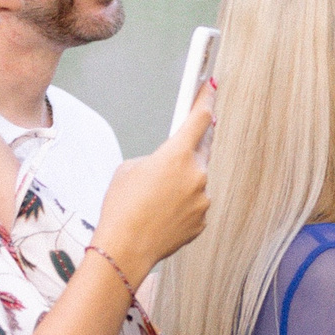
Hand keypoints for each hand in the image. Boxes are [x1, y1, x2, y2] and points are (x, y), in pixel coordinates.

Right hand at [93, 92, 214, 279]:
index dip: (206, 100)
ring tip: (155, 199)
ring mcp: (203, 198)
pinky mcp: (203, 219)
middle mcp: (196, 174)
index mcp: (176, 155)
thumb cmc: (121, 206)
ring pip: (197, 181)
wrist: (126, 248)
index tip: (213, 86)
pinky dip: (183, 205)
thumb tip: (169, 164)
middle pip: (201, 150)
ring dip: (182, 184)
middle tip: (180, 150)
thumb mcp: (129, 169)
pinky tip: (162, 215)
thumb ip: (156, 159)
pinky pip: (196, 204)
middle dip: (191, 148)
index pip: (199, 119)